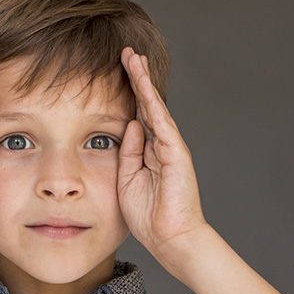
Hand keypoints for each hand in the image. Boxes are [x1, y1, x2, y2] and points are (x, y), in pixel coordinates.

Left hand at [118, 47, 206, 262]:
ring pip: (155, 108)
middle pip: (146, 105)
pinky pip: (162, 123)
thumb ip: (128, 152)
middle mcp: (161, 145)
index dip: (128, 95)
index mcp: (148, 152)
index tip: (117, 74)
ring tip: (134, 59)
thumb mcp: (127, 179)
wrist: (169, 238)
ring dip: (143, 83)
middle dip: (136, 79)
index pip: (137, 116)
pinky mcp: (176, 154)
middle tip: (127, 55)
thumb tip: (130, 125)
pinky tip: (143, 85)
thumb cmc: (149, 215)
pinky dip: (152, 103)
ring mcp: (170, 148)